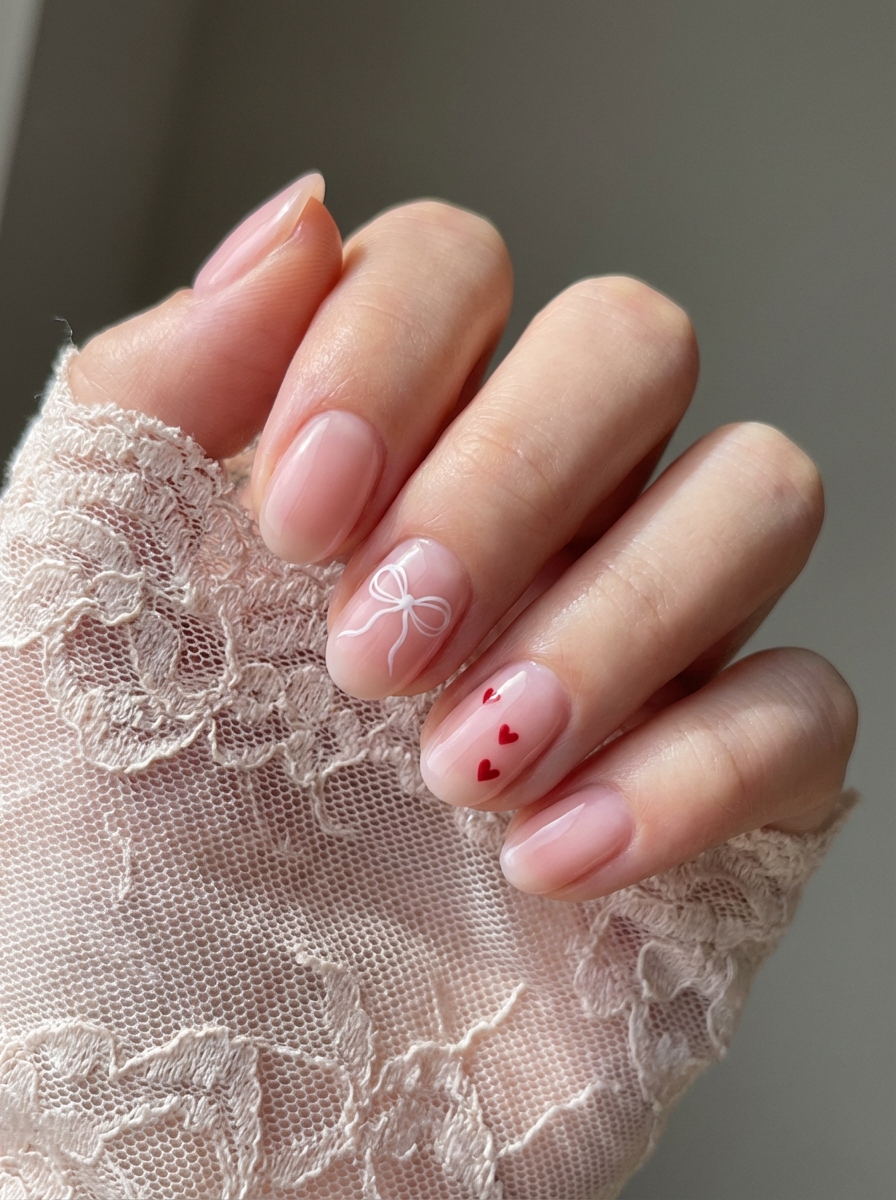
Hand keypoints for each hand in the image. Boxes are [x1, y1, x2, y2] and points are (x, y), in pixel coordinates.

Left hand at [69, 173, 856, 900]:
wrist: (172, 1115)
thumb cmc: (95, 868)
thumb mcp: (64, 603)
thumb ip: (156, 390)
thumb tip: (298, 220)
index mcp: (372, 455)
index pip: (457, 263)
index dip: (397, 343)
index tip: (302, 511)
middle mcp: (521, 524)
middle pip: (635, 344)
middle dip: (514, 478)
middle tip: (377, 650)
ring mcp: (632, 648)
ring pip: (760, 493)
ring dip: (618, 614)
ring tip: (464, 761)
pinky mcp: (720, 793)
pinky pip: (805, 708)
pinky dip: (695, 771)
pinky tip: (549, 864)